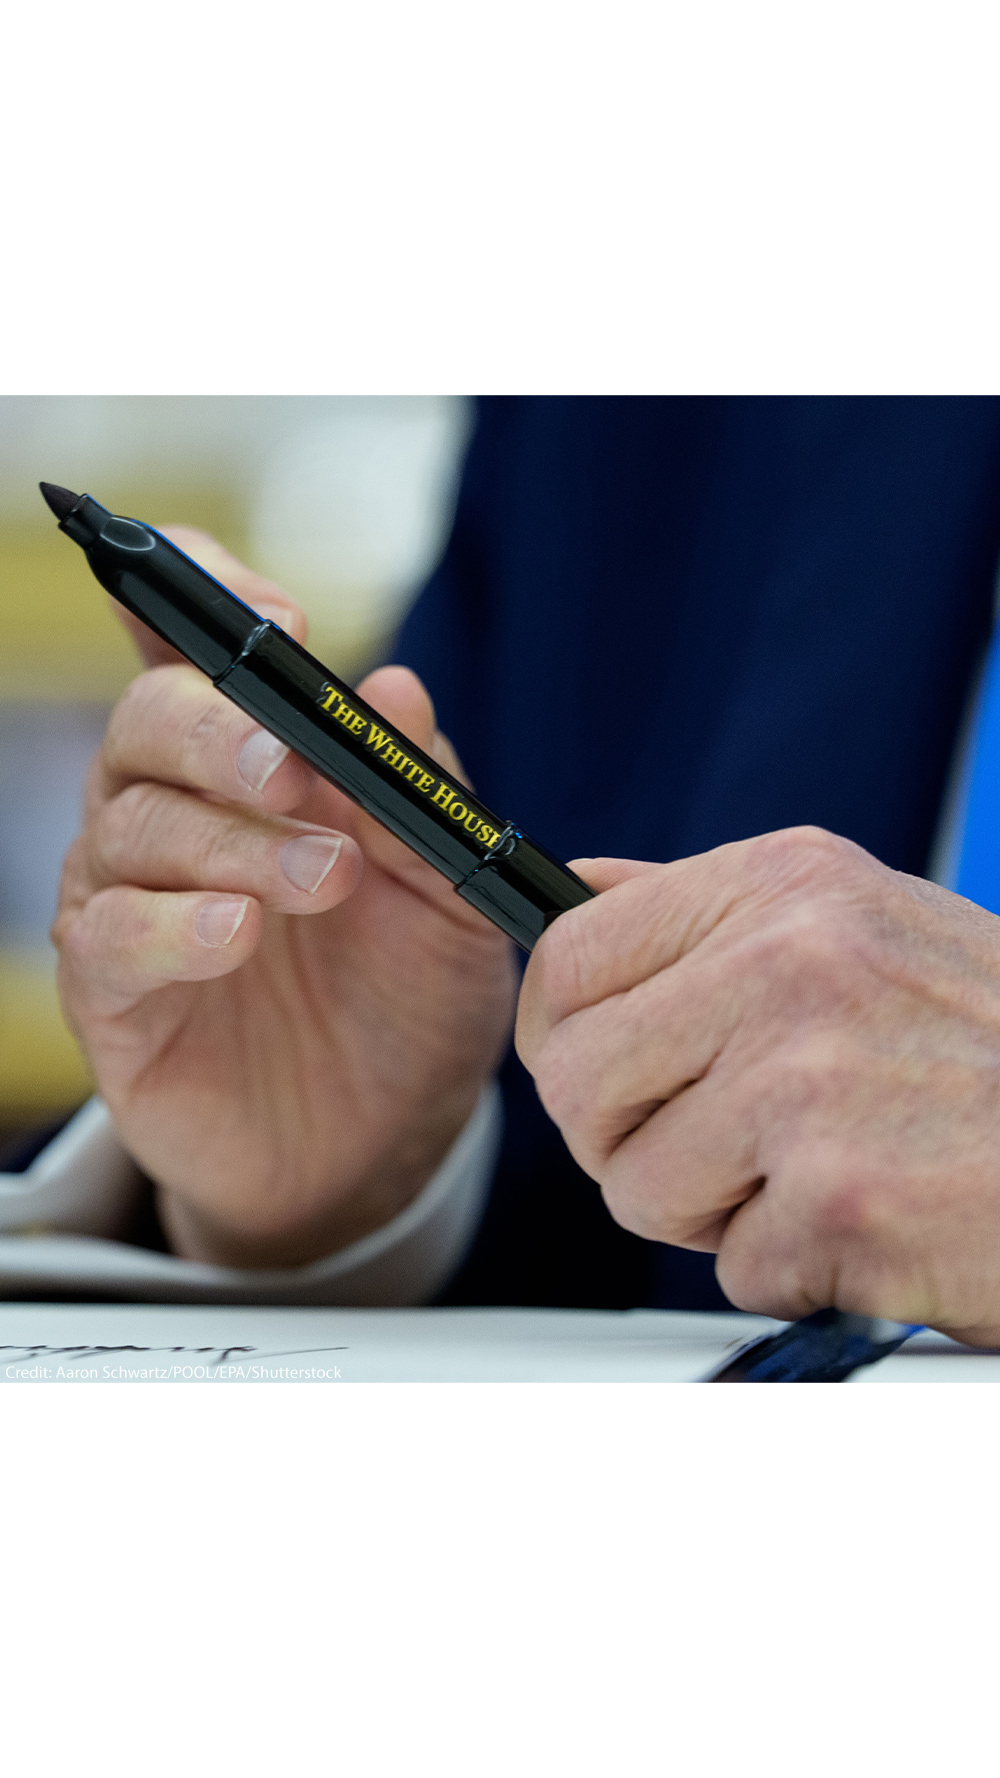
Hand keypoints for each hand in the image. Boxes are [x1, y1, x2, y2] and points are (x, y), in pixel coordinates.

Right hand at [54, 529, 516, 1267]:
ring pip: (135, 826)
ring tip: (323, 882)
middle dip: (224, 733)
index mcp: (249, 760)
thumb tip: (397, 686)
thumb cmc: (406, 995)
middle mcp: (173, 807)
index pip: (189, 639)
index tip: (284, 622)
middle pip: (150, 722)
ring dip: (233, 842)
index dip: (212, 600)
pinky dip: (174, 927)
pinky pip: (110, 936)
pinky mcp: (110, 991)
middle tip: (297, 771)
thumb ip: (419, 792)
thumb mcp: (446, 891)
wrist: (384, 1142)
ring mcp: (129, 896)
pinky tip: (239, 935)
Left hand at [516, 827, 999, 1344]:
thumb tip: (580, 888)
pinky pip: (732, 1266)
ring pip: (636, 1187)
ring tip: (819, 1174)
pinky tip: (875, 1219)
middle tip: (723, 1147)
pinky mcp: (839, 1197)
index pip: (572, 953)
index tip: (604, 1068)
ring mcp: (811, 1080)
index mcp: (786, 886)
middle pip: (579, 1081)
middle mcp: (792, 964)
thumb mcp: (861, 926)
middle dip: (632, 1139)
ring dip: (716, 1212)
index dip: (567, 1034)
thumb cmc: (989, 1048)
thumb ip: (712, 914)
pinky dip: (795, 1268)